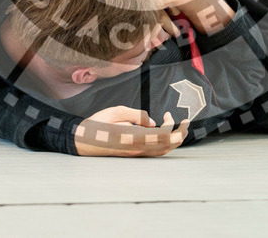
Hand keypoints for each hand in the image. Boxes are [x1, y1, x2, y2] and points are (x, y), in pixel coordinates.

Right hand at [74, 108, 188, 156]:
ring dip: (173, 139)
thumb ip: (137, 115)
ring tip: (177, 126)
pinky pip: (155, 152)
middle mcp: (138, 149)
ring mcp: (136, 154)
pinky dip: (164, 144)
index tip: (168, 114)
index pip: (162, 136)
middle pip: (167, 147)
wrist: (82, 141)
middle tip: (185, 121)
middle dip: (180, 134)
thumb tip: (152, 122)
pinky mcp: (134, 154)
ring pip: (163, 152)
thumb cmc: (97, 124)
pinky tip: (163, 133)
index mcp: (134, 138)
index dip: (171, 126)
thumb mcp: (116, 112)